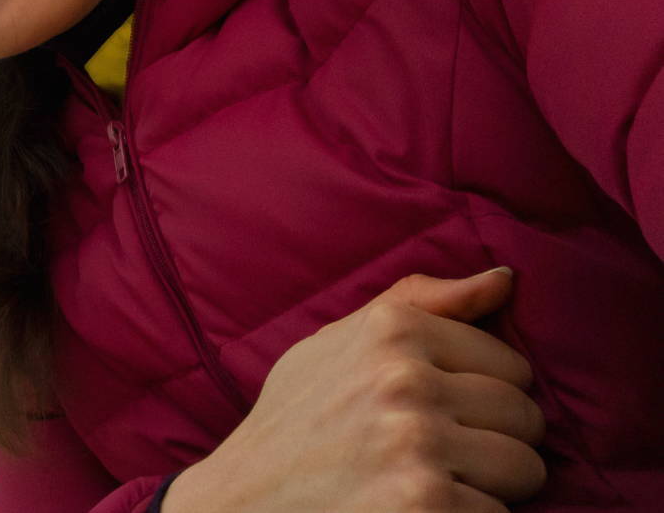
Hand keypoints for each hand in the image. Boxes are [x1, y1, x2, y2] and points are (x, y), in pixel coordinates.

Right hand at [164, 267, 546, 512]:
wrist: (241, 499)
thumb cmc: (298, 420)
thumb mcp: (340, 343)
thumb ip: (421, 302)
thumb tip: (506, 278)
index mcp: (392, 330)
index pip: (512, 365)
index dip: (481, 396)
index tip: (434, 412)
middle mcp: (405, 381)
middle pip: (526, 417)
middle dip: (492, 442)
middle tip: (432, 455)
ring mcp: (416, 445)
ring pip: (526, 470)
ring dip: (488, 488)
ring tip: (427, 482)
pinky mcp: (424, 505)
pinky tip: (414, 510)